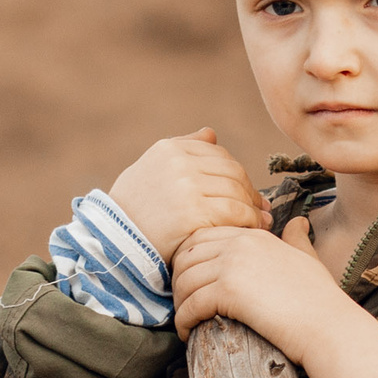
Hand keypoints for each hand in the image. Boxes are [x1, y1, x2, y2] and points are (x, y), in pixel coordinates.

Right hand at [106, 128, 268, 262]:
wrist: (115, 243)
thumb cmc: (135, 209)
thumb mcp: (151, 170)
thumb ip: (183, 148)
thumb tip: (211, 134)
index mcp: (170, 149)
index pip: (219, 155)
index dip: (237, 175)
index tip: (248, 191)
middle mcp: (178, 163)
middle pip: (232, 172)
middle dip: (250, 192)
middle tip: (262, 209)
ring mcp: (186, 187)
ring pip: (236, 192)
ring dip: (253, 209)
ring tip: (260, 221)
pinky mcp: (193, 213)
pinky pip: (235, 213)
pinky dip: (249, 222)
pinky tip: (251, 231)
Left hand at [172, 220, 377, 377]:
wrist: (329, 326)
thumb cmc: (321, 299)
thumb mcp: (308, 259)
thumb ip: (297, 239)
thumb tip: (299, 223)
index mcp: (254, 235)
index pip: (203, 237)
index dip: (189, 260)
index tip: (190, 283)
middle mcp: (241, 243)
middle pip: (187, 256)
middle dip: (178, 280)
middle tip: (181, 303)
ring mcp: (234, 265)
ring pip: (185, 281)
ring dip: (179, 303)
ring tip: (184, 320)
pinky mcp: (229, 291)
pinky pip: (191, 304)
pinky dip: (184, 321)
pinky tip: (187, 333)